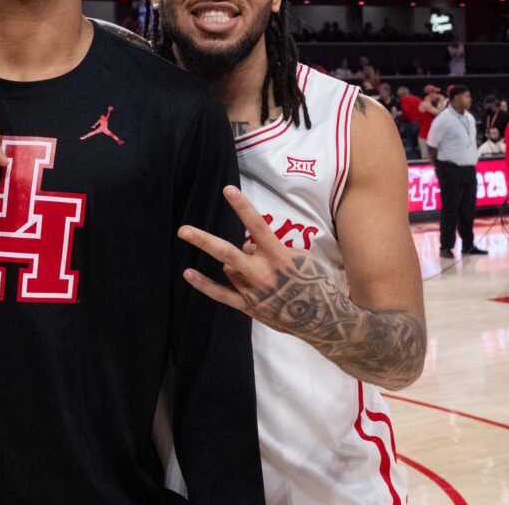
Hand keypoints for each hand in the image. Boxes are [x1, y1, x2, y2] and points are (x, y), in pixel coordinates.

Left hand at [179, 186, 324, 333]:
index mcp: (279, 256)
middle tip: (183, 230)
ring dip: (236, 267)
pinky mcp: (248, 307)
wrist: (325, 319)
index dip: (242, 207)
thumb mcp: (302, 259)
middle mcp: (262, 273)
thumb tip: (247, 247)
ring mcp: (253, 291)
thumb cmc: (316, 282)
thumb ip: (271, 250)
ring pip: (229, 269)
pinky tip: (188, 272)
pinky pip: (221, 294)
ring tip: (260, 274)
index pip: (257, 226)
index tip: (228, 190)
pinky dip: (204, 284)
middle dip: (204, 241)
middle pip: (227, 253)